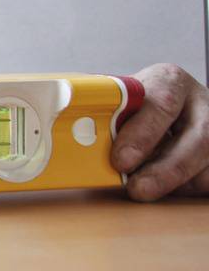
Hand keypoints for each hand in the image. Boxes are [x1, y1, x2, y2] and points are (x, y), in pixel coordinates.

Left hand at [111, 63, 208, 200]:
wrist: (175, 108)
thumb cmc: (139, 105)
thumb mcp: (123, 99)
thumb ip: (106, 113)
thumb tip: (76, 135)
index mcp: (169, 81)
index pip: (161, 103)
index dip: (141, 134)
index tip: (120, 160)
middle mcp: (200, 103)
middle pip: (197, 138)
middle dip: (164, 169)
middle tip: (135, 187)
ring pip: (207, 162)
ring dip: (175, 182)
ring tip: (144, 189)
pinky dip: (186, 188)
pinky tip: (164, 188)